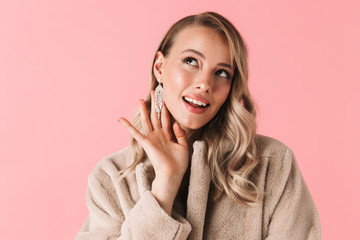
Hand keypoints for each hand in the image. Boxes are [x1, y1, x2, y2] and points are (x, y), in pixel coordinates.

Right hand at [118, 90, 188, 214]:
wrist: (172, 174)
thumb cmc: (179, 163)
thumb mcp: (184, 146)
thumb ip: (180, 134)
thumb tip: (175, 123)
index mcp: (168, 135)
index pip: (166, 118)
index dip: (165, 107)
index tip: (164, 97)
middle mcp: (159, 135)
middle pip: (156, 116)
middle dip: (155, 104)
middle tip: (154, 92)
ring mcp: (152, 138)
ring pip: (147, 120)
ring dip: (144, 110)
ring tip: (140, 99)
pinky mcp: (147, 143)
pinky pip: (136, 133)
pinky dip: (128, 126)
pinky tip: (121, 119)